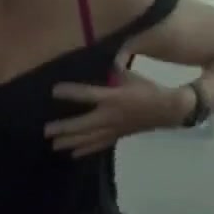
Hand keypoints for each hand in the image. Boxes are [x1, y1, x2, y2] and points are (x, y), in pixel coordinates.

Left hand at [44, 70, 191, 157]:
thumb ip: (115, 69)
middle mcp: (110, 116)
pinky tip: (73, 154)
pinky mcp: (117, 136)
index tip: (54, 91)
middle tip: (46, 131)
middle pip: (83, 125)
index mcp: (113, 98)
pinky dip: (86, 150)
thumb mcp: (130, 75)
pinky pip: (99, 145)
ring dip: (70, 142)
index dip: (71, 92)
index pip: (88, 95)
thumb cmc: (148, 89)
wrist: (168, 110)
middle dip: (64, 128)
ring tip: (54, 145)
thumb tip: (103, 59)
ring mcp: (113, 129)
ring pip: (88, 138)